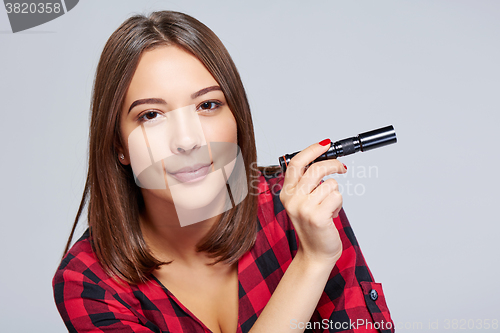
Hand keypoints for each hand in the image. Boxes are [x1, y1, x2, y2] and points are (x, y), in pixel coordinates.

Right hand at [280, 139, 346, 266]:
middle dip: (333, 164)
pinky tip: (332, 215)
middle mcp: (291, 199)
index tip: (326, 144)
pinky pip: (337, 196)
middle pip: (316, 169)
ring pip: (330, 184)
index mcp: (286, 193)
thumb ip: (307, 183)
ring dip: (335, 194)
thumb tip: (323, 159)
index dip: (312, 150)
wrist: (315, 253)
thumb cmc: (313, 226)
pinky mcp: (317, 217)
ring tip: (329, 208)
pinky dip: (339, 204)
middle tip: (342, 167)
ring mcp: (303, 208)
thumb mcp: (303, 202)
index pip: (297, 163)